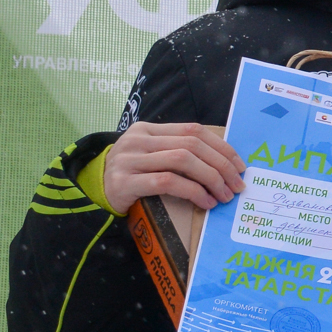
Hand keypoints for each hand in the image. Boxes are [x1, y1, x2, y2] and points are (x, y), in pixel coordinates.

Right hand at [101, 122, 245, 213]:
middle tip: (236, 185)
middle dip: (221, 165)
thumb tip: (224, 162)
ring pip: (182, 161)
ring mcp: (129, 160)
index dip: (222, 147)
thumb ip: (178, 152)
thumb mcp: (152, 156)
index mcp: (148, 130)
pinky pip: (167, 182)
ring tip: (223, 195)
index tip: (240, 165)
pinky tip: (205, 202)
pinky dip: (193, 192)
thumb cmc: (131, 176)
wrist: (92, 194)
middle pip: (192, 145)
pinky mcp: (124, 183)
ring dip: (211, 179)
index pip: (194, 131)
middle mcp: (137, 140)